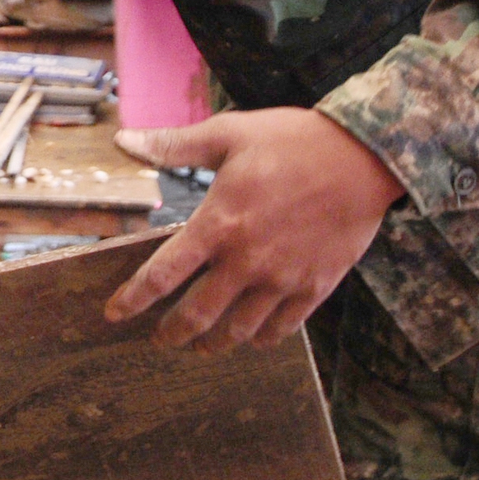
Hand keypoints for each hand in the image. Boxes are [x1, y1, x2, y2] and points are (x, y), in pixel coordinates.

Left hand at [105, 108, 404, 351]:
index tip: (114, 313)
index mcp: (218, 224)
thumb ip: (172, 145)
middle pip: (197, 315)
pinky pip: (282, 328)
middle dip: (172, 333)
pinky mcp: (316, 286)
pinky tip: (252, 337)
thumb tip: (122, 140)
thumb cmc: (292, 141)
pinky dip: (261, 338)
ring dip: (214, 342)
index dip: (133, 299)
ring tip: (202, 345)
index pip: (161, 275)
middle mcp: (246, 260)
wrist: (364, 157)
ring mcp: (283, 279)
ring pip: (239, 330)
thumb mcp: (228, 134)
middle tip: (160, 340)